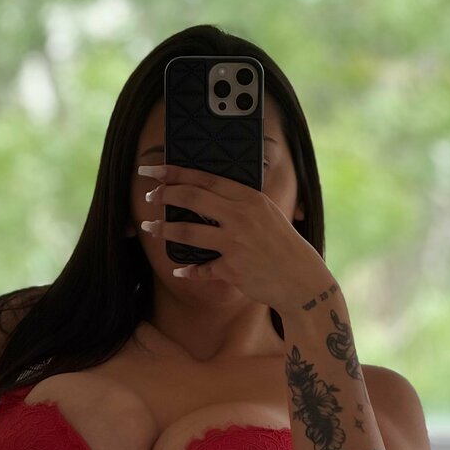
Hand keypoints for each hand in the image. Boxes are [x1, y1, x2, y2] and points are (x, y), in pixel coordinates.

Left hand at [138, 163, 336, 312]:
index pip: (205, 179)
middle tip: (149, 196)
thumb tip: (206, 193)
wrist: (300, 279)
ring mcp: (235, 244)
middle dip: (165, 195)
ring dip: (164, 230)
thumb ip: (239, 203)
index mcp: (249, 198)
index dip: (175, 173)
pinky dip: (188, 270)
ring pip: (189, 232)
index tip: (153, 170)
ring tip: (149, 227)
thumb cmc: (282, 243)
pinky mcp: (232, 270)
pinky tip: (179, 270)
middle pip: (192, 199)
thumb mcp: (265, 213)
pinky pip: (202, 269)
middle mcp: (241, 217)